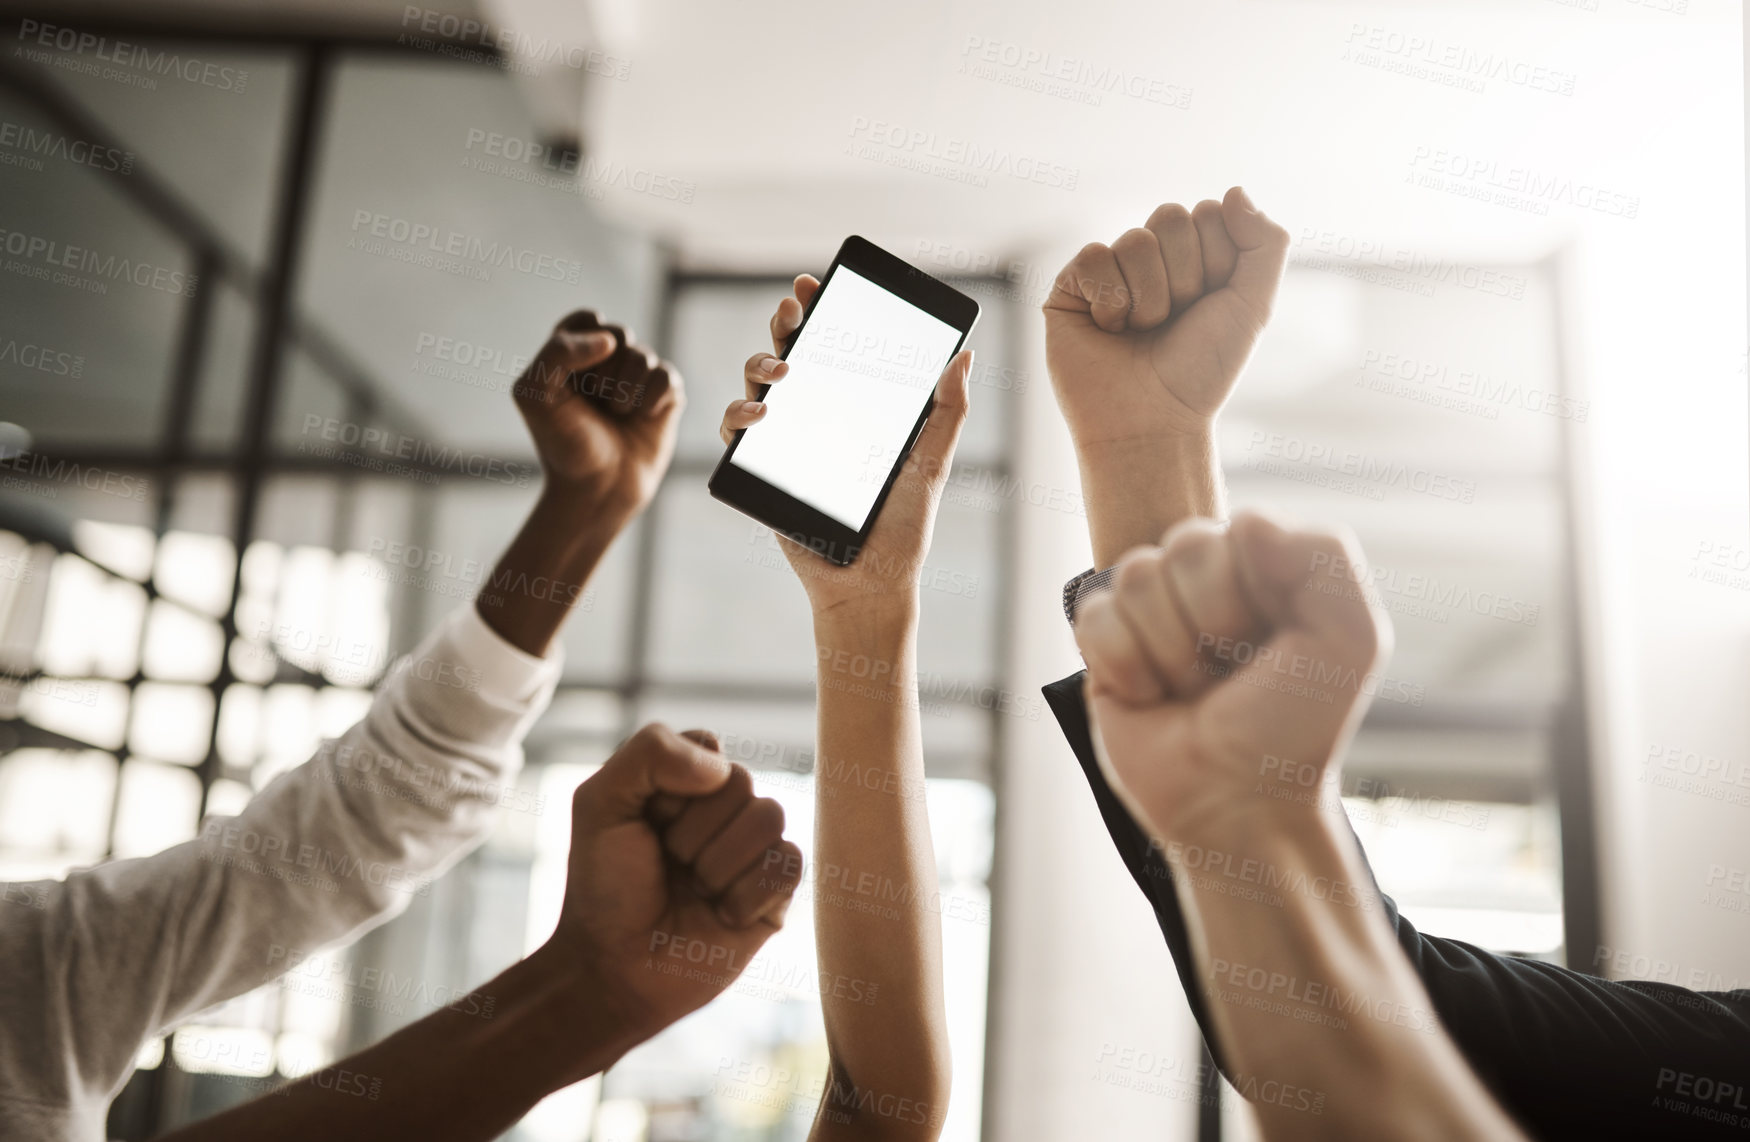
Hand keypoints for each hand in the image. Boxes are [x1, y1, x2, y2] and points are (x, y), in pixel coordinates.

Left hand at [514, 311, 683, 517]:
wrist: (597, 490)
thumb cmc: (564, 444)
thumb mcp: (536, 395)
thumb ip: (558, 352)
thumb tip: (609, 341)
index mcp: (572, 356)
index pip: (587, 319)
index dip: (583, 340)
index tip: (571, 374)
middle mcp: (607, 363)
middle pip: (619, 333)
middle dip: (605, 370)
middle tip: (595, 401)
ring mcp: (638, 379)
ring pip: (644, 355)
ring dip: (625, 390)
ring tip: (616, 416)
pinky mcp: (665, 397)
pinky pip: (667, 377)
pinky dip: (651, 399)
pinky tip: (641, 418)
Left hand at [546, 724, 800, 1052]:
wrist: (616, 970)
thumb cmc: (605, 888)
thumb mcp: (601, 804)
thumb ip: (649, 753)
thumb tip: (721, 766)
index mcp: (686, 781)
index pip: (707, 749)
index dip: (672, 789)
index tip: (644, 823)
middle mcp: (725, 810)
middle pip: (741, 782)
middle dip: (692, 832)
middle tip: (668, 865)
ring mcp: (754, 850)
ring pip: (770, 818)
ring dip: (717, 865)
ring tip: (694, 891)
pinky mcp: (777, 893)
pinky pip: (789, 864)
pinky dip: (745, 896)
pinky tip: (719, 915)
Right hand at [720, 275, 973, 619]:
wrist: (870, 585)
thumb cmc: (901, 530)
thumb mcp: (931, 465)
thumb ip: (947, 413)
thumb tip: (965, 356)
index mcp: (854, 409)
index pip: (835, 348)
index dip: (821, 312)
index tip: (816, 284)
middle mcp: (817, 418)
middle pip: (792, 355)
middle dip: (787, 323)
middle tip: (793, 307)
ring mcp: (785, 442)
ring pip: (758, 386)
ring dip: (761, 363)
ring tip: (782, 368)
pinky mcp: (761, 471)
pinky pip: (736, 434)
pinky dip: (739, 415)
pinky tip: (759, 413)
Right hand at [1043, 188, 1289, 446]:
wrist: (1152, 422)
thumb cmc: (1200, 373)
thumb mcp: (1254, 306)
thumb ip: (1265, 243)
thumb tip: (1233, 191)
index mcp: (1194, 260)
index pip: (1208, 213)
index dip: (1217, 260)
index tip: (1210, 305)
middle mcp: (1151, 261)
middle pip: (1170, 217)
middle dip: (1182, 275)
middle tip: (1173, 321)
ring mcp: (1109, 272)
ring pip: (1133, 239)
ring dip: (1148, 297)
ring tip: (1141, 333)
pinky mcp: (1070, 288)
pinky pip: (1093, 257)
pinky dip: (1110, 301)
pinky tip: (1109, 331)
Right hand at [1073, 512, 1389, 840]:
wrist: (1237, 804)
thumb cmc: (1295, 729)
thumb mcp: (1349, 639)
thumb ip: (1323, 557)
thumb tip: (1243, 523)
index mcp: (1264, 570)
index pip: (1241, 528)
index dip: (1254, 590)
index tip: (1272, 643)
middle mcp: (1205, 583)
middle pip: (1184, 545)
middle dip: (1212, 621)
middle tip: (1228, 673)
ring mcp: (1152, 612)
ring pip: (1136, 577)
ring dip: (1171, 650)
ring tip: (1192, 690)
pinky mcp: (1104, 646)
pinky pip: (1095, 616)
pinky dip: (1127, 665)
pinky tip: (1151, 696)